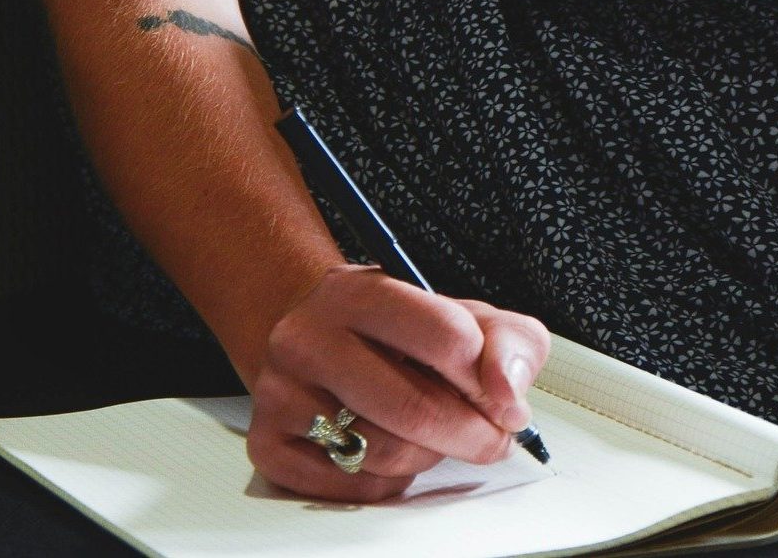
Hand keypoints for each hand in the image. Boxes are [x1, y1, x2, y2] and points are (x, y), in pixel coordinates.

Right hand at [247, 264, 550, 501]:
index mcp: (360, 291)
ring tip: (433, 432)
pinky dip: (390, 479)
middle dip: (471, 433)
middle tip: (491, 437)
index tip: (499, 395)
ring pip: (385, 452)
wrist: (316, 337)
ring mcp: (282, 392)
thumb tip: (508, 392)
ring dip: (429, 454)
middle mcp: (309, 337)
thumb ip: (507, 341)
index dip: (487, 378)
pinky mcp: (270, 445)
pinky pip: (353, 486)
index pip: (445, 336)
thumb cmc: (400, 332)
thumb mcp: (463, 315)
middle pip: (415, 408)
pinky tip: (391, 447)